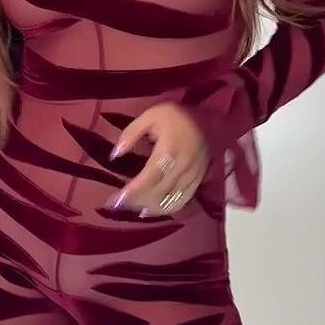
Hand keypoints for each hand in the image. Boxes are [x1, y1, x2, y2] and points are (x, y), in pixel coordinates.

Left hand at [104, 102, 209, 218]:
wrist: (208, 117)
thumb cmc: (175, 116)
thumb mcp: (150, 115)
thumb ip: (131, 133)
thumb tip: (115, 155)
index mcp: (169, 150)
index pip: (149, 177)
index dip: (133, 191)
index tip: (115, 200)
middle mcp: (183, 167)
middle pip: (158, 192)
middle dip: (136, 202)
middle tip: (117, 205)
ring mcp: (193, 176)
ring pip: (170, 200)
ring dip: (150, 208)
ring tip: (132, 208)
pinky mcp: (199, 180)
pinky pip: (182, 200)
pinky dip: (166, 208)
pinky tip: (152, 210)